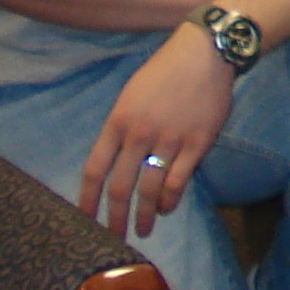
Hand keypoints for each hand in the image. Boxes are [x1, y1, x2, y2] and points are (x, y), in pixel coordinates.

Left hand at [79, 25, 235, 236]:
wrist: (206, 52)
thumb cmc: (164, 72)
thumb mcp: (130, 95)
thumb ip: (120, 129)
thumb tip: (114, 164)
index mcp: (118, 122)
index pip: (94, 170)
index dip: (86, 200)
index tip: (84, 221)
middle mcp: (139, 134)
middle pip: (120, 187)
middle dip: (115, 218)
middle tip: (114, 238)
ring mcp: (169, 139)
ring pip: (151, 188)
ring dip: (145, 215)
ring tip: (144, 229)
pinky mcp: (197, 142)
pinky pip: (179, 180)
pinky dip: (171, 199)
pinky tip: (167, 207)